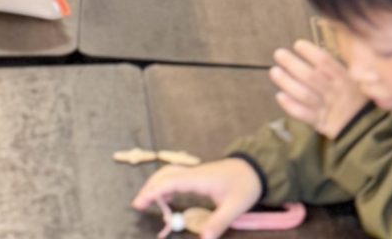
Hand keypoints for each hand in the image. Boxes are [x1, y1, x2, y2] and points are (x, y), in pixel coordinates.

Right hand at [132, 159, 261, 238]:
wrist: (253, 168)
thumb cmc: (244, 185)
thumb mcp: (235, 206)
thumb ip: (219, 222)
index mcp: (198, 179)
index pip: (169, 182)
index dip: (153, 192)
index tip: (140, 203)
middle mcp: (192, 173)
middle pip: (164, 175)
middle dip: (149, 188)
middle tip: (138, 204)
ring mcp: (194, 173)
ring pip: (168, 174)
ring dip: (156, 185)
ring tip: (148, 202)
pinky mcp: (197, 176)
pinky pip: (175, 177)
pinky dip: (165, 186)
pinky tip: (165, 198)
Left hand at [269, 39, 366, 138]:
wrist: (366, 128)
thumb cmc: (355, 97)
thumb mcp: (357, 79)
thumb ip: (341, 65)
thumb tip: (325, 47)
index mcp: (344, 78)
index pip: (325, 62)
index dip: (309, 51)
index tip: (297, 45)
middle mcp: (335, 92)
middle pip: (310, 77)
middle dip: (292, 64)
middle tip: (278, 54)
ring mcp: (326, 108)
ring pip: (304, 94)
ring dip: (287, 82)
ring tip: (274, 71)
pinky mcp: (320, 122)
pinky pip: (303, 114)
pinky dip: (290, 105)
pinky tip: (280, 96)